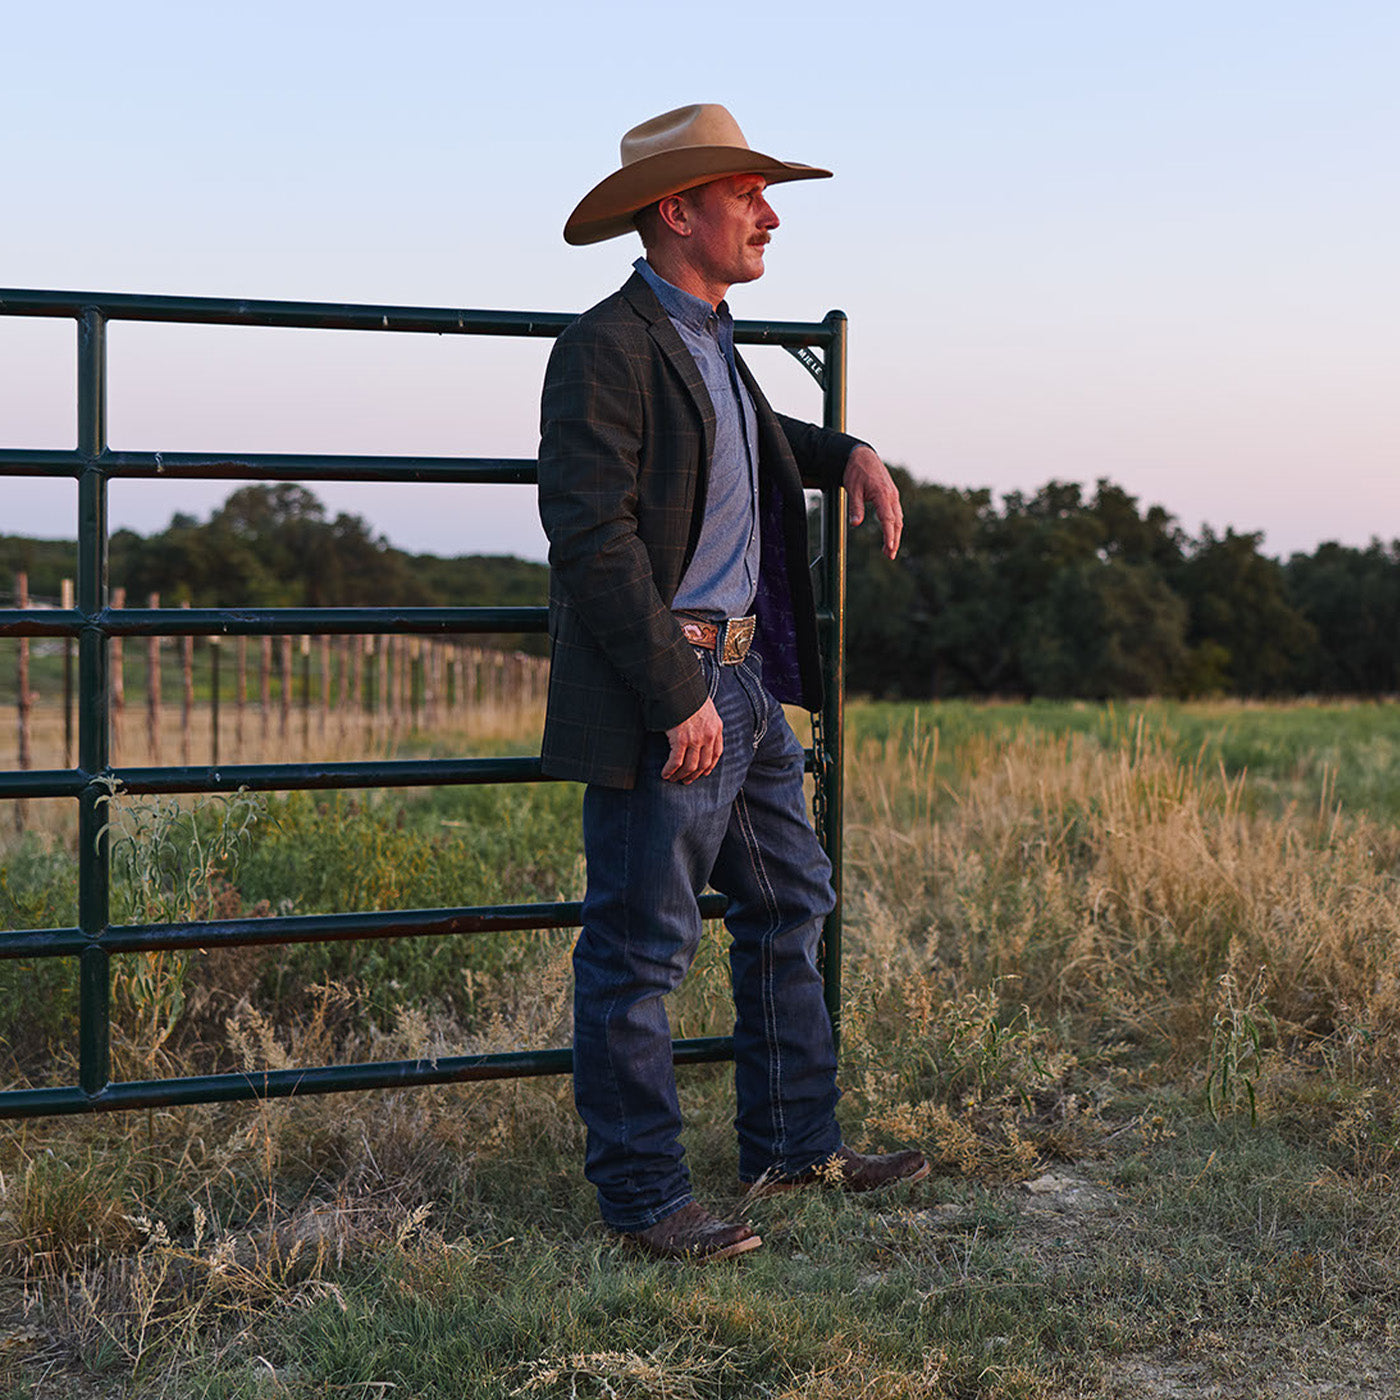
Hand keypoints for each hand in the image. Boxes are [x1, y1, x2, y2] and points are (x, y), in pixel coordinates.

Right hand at [663, 697, 722, 782]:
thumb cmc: (688, 694)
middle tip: (685, 781)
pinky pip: (676, 762)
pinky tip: (665, 774)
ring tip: (672, 779)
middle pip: (704, 764)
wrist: (679, 687)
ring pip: (690, 766)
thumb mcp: (705, 706)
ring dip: (680, 775)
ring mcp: (696, 739)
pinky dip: (670, 770)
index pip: (717, 753)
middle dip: (694, 775)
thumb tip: (697, 727)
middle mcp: (709, 735)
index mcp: (717, 727)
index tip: (703, 772)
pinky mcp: (681, 740)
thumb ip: (705, 719)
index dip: (709, 766)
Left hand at [844, 445, 902, 559]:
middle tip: (890, 555)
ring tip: (890, 550)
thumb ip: (855, 507)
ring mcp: (893, 495)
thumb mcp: (852, 489)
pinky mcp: (891, 495)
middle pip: (896, 522)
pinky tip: (891, 534)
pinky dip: (895, 525)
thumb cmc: (856, 471)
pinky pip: (896, 512)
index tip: (889, 547)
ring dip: (895, 534)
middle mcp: (891, 495)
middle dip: (895, 540)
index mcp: (882, 494)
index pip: (888, 518)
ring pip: (898, 518)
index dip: (889, 534)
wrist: (862, 456)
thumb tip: (855, 523)